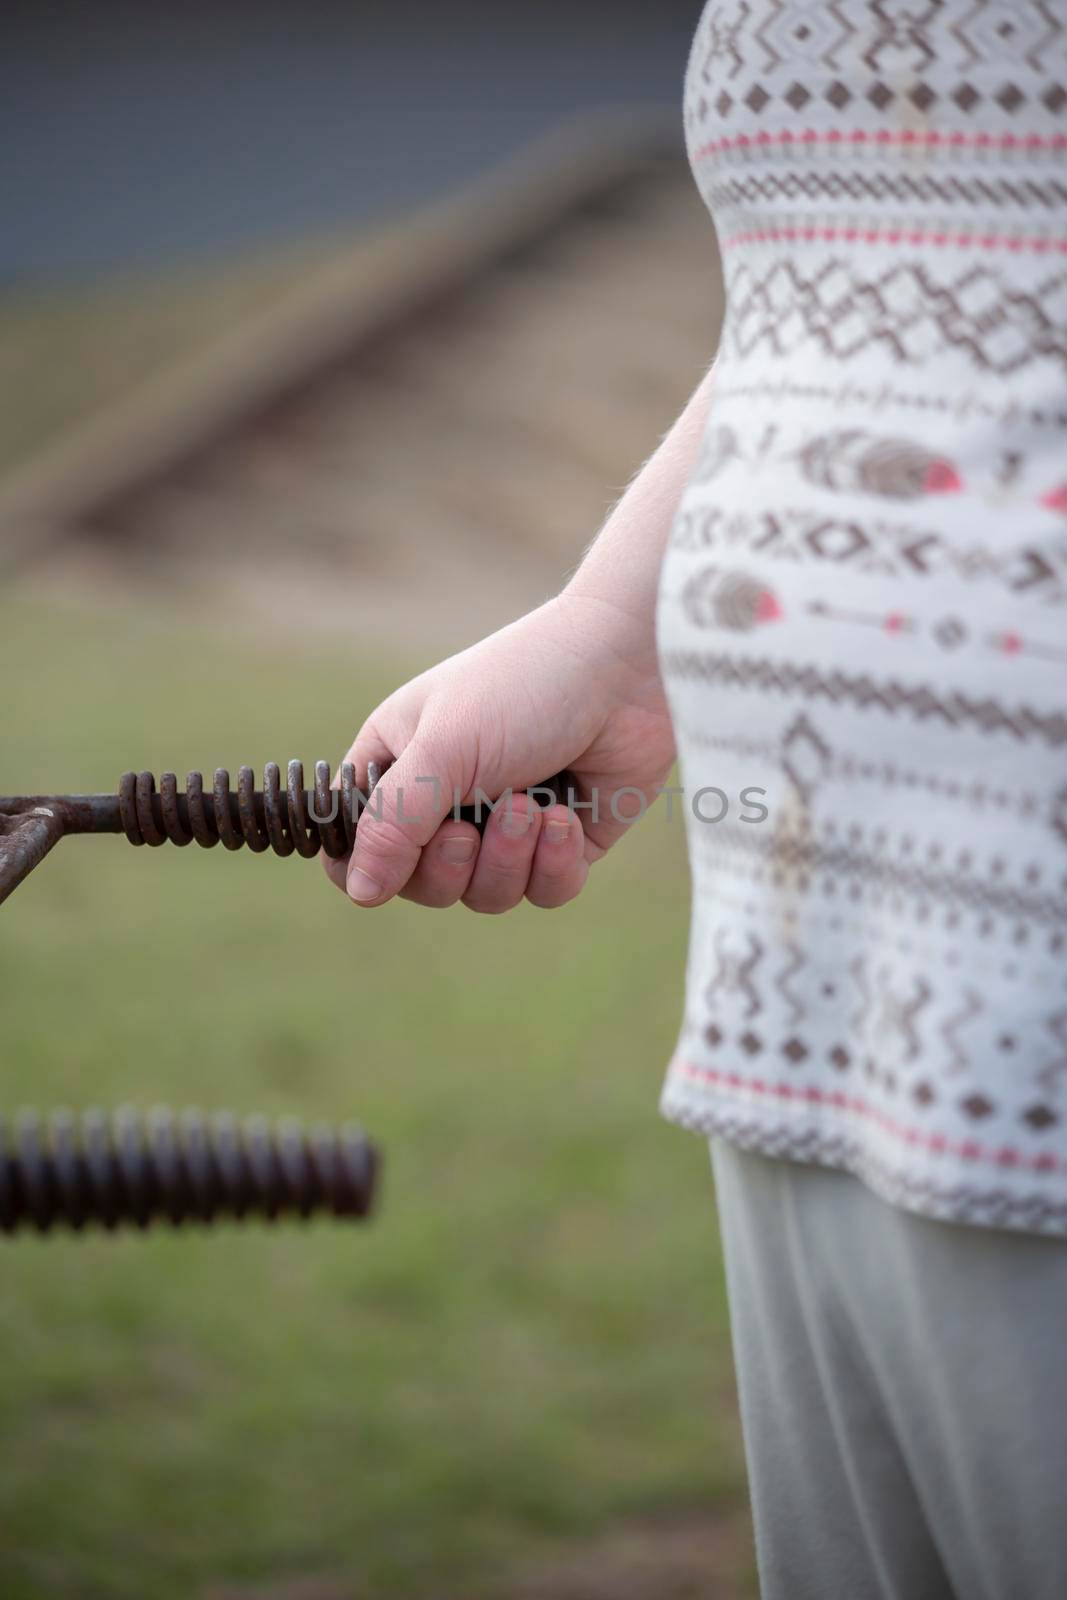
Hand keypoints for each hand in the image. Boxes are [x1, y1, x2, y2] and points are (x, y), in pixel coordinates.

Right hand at [321, 591, 674, 911]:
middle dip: (448, 866)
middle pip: (423, 886)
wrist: (628, 667)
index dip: (366, 866)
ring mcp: (508, 825)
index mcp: (399, 764)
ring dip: (506, 859)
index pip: (357, 843)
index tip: (388, 863)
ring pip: (486, 896)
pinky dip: (553, 864)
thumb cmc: (522, 686)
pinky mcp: (566, 842)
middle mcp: (448, 799)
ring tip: (532, 806)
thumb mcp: (442, 749)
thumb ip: (394, 824)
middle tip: (466, 828)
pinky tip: (567, 818)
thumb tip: (360, 894)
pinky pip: (544, 892)